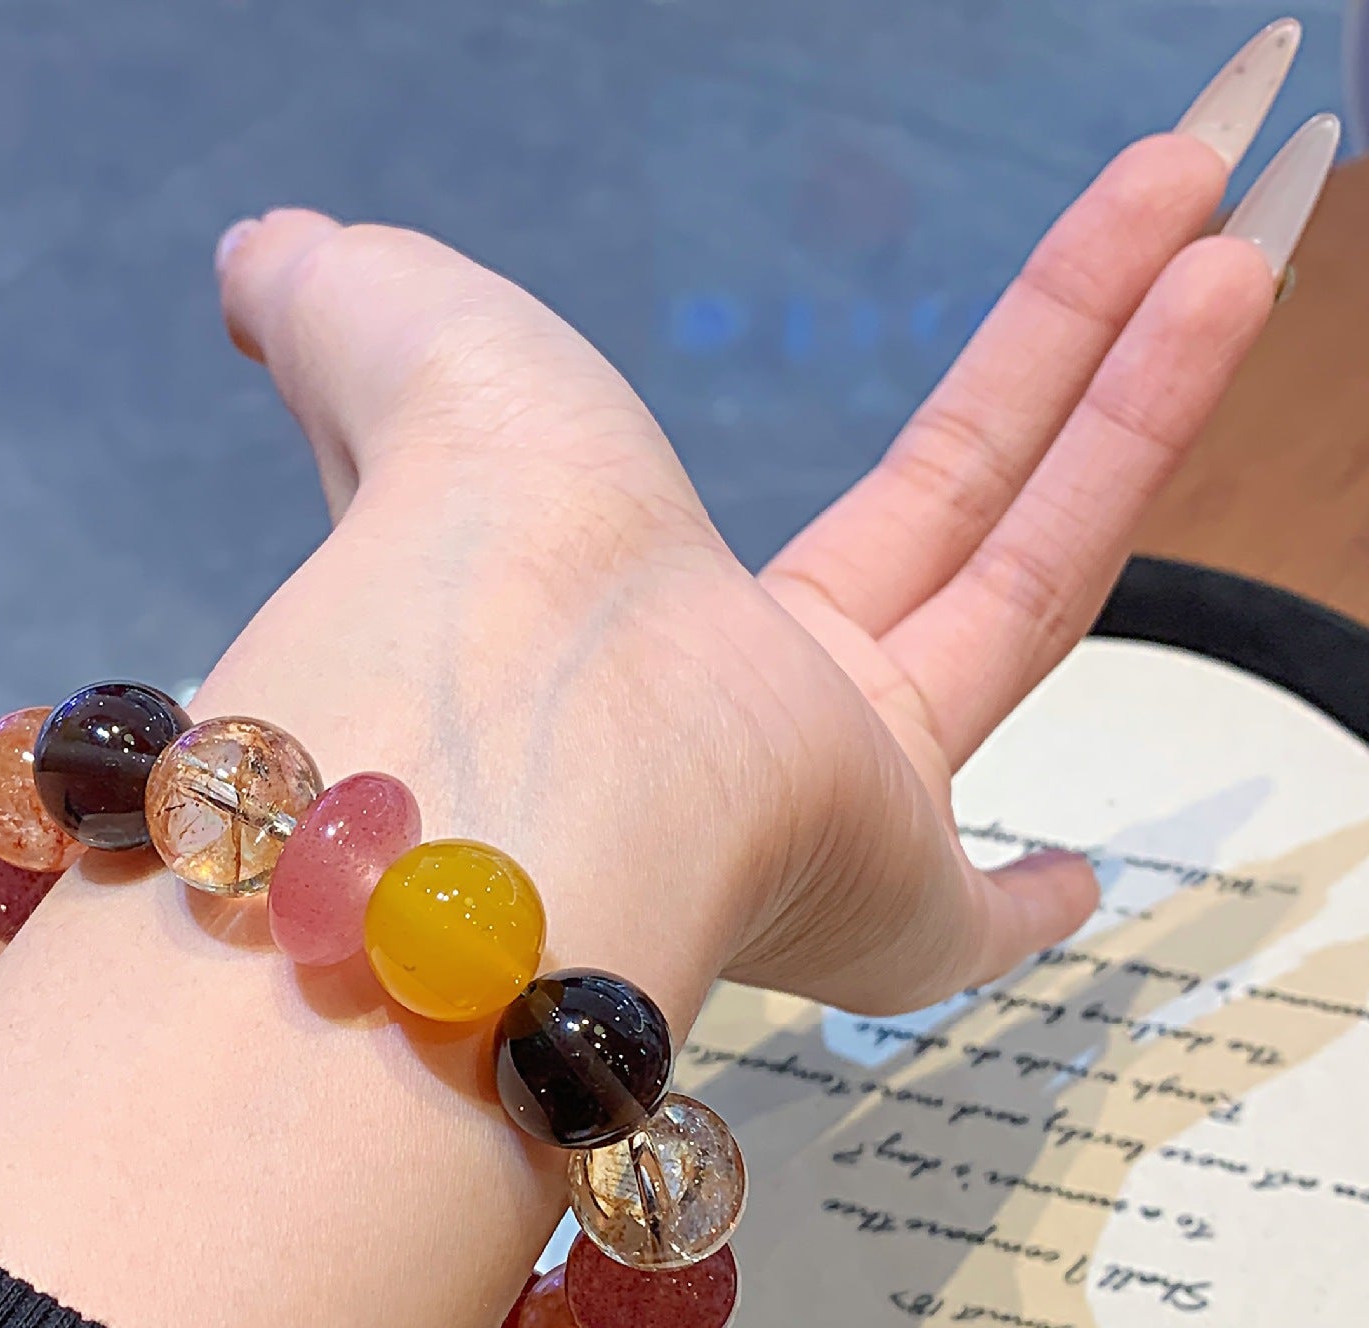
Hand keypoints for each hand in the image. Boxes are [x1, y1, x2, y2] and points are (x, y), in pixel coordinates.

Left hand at [209, 119, 1314, 1022]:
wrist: (523, 746)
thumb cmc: (471, 546)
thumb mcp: (397, 348)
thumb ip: (337, 306)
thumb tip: (261, 259)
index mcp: (654, 585)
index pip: (739, 481)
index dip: (806, 440)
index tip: (865, 465)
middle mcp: (744, 700)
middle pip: (954, 503)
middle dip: (1070, 354)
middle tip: (1190, 220)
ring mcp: (828, 796)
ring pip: (1029, 590)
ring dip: (1139, 422)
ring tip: (1244, 262)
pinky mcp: (881, 909)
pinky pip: (966, 928)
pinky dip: (1025, 908)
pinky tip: (1083, 880)